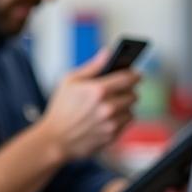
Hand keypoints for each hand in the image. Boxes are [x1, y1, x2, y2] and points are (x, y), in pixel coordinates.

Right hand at [37, 48, 139, 162]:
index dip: (134, 74)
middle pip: (134, 94)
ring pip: (131, 110)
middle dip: (128, 91)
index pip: (129, 78)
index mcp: (98, 90)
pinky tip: (108, 117)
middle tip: (120, 90)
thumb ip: (92, 66)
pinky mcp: (113, 136)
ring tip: (112, 105)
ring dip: (125, 106)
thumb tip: (108, 52)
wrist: (55, 139)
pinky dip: (121, 119)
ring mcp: (111, 123)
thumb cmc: (60, 108)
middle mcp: (108, 107)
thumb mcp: (69, 81)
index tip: (135, 74)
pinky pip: (127, 123)